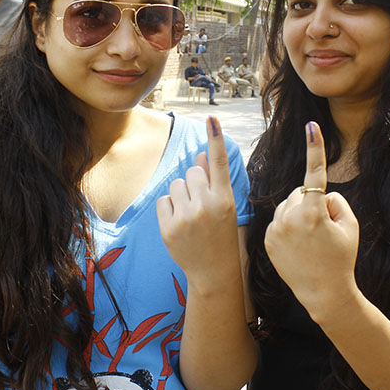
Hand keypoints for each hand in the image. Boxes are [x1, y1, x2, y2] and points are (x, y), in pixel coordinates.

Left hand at [157, 116, 239, 287]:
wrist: (214, 271)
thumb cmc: (221, 235)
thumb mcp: (224, 207)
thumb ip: (213, 181)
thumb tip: (201, 155)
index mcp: (225, 199)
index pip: (219, 163)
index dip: (215, 139)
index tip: (212, 118)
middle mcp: (207, 205)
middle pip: (192, 172)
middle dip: (194, 183)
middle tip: (202, 205)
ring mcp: (187, 217)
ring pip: (176, 184)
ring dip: (181, 194)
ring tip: (191, 215)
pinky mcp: (169, 227)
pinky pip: (164, 200)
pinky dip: (169, 207)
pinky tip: (180, 222)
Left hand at [264, 122, 359, 316]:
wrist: (324, 293)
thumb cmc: (341, 257)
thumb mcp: (350, 225)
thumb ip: (334, 200)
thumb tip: (317, 192)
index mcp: (313, 212)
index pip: (315, 173)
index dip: (315, 147)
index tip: (311, 125)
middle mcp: (290, 218)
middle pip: (300, 193)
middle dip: (310, 202)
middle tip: (322, 228)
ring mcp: (275, 229)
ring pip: (287, 206)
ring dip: (297, 214)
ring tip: (308, 240)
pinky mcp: (267, 239)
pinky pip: (278, 220)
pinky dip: (287, 226)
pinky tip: (296, 246)